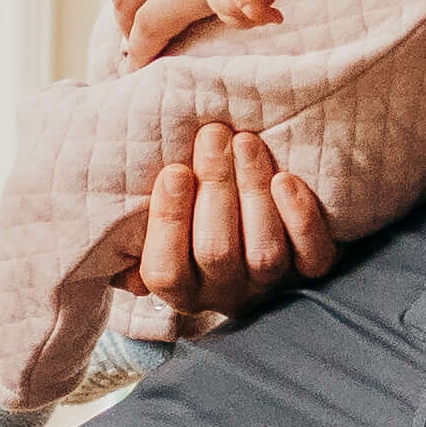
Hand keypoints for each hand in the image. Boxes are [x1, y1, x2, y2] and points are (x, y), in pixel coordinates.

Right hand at [128, 113, 346, 324]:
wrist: (239, 193)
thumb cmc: (185, 192)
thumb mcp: (146, 197)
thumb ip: (127, 193)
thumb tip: (112, 169)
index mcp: (176, 284)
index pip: (165, 271)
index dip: (169, 222)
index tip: (174, 170)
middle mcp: (220, 292)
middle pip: (216, 254)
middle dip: (215, 188)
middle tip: (214, 134)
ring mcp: (266, 284)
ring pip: (263, 254)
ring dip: (253, 192)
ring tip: (245, 142)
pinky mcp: (308, 269)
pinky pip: (312, 258)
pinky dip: (300, 219)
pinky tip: (286, 179)